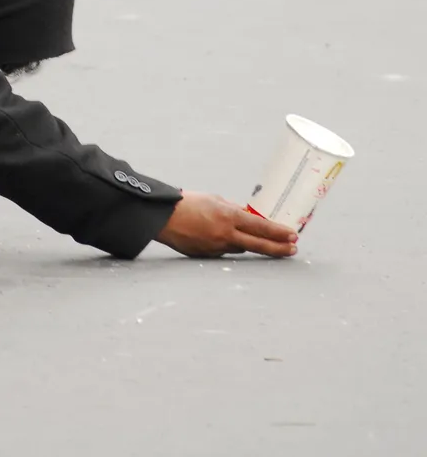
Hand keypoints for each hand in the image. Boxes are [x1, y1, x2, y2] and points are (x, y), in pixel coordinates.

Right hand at [155, 192, 297, 258]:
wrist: (163, 217)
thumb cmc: (188, 203)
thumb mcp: (215, 200)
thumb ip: (233, 210)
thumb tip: (248, 216)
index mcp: (228, 217)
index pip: (260, 226)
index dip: (278, 232)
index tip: (293, 235)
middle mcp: (226, 234)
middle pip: (259, 244)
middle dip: (278, 247)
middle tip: (293, 249)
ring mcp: (218, 248)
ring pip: (242, 247)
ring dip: (251, 243)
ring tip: (260, 239)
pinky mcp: (209, 256)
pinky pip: (225, 250)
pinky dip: (229, 244)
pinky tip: (222, 236)